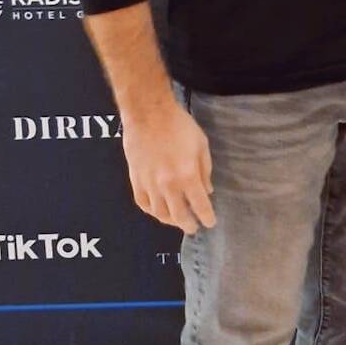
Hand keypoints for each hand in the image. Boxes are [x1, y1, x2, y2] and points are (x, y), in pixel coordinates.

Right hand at [122, 99, 215, 234]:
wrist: (149, 115)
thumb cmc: (180, 126)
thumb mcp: (201, 144)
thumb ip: (205, 170)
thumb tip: (207, 190)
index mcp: (187, 176)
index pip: (199, 205)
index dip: (206, 217)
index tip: (210, 223)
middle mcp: (168, 186)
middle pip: (178, 215)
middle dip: (188, 225)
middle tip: (193, 229)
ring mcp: (149, 185)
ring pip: (159, 213)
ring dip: (169, 221)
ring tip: (177, 221)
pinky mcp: (135, 181)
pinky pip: (143, 203)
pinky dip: (151, 211)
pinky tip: (157, 211)